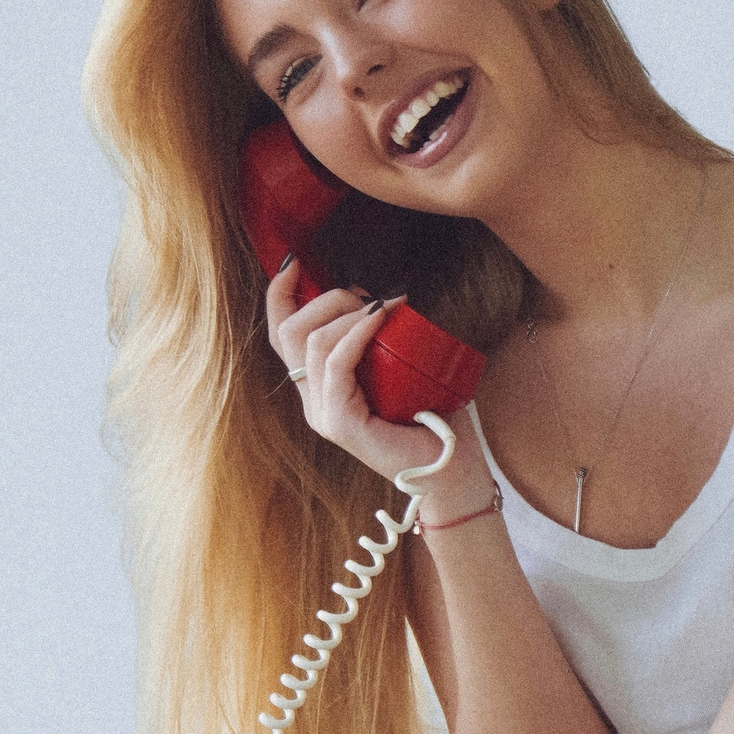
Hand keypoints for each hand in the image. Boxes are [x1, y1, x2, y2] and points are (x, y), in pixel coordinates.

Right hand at [267, 257, 471, 492]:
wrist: (453, 471)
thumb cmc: (434, 417)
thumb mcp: (399, 367)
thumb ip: (380, 340)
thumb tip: (375, 296)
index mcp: (320, 387)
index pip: (283, 335)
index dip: (280, 295)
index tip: (295, 262)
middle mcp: (313, 401)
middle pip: (290, 331)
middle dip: (327, 298)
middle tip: (372, 297)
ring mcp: (323, 414)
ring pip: (312, 342)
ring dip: (350, 311)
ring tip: (386, 306)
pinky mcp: (340, 424)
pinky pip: (335, 365)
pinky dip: (357, 333)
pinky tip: (380, 318)